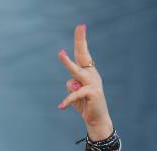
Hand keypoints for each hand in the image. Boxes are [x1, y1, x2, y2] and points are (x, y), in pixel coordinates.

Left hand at [57, 24, 112, 140]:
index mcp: (87, 72)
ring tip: (60, 53)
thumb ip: (72, 85)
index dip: (81, 41)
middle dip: (81, 41)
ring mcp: (93, 83)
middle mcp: (91, 74)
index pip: (82, 54)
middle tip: (80, 26)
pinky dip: (67, 101)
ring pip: (77, 71)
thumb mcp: (74, 93)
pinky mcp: (92, 93)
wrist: (96, 119)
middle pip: (83, 55)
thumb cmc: (84, 104)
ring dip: (68, 63)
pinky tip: (61, 107)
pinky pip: (75, 93)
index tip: (80, 26)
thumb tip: (72, 82)